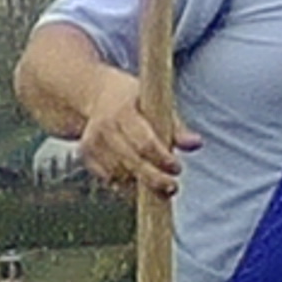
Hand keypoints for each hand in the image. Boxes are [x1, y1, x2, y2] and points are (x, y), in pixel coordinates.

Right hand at [78, 67, 195, 198]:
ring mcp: (91, 142)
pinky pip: (107, 177)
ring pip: (119, 173)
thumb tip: (196, 144)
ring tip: (158, 184)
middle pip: (131, 162)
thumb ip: (177, 127)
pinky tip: (138, 179)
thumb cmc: (135, 100)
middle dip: (154, 179)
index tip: (177, 168)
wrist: (95, 94)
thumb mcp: (157, 104)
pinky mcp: (86, 155)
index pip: (144, 142)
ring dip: (140, 182)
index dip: (162, 159)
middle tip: (172, 187)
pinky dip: (125, 183)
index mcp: (122, 111)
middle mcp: (103, 127)